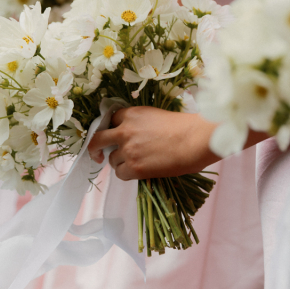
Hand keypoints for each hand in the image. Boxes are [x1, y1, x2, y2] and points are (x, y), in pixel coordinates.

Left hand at [87, 106, 217, 180]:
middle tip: (97, 154)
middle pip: (97, 140)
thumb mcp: (156, 116)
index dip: (111, 129)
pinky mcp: (134, 167)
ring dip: (119, 162)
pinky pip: (120, 174)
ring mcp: (128, 150)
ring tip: (136, 162)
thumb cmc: (184, 127)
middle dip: (95, 147)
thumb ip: (139, 124)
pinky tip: (138, 171)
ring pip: (111, 159)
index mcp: (131, 114)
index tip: (112, 136)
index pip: (110, 120)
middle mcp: (124, 131)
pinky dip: (126, 174)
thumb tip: (132, 137)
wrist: (194, 141)